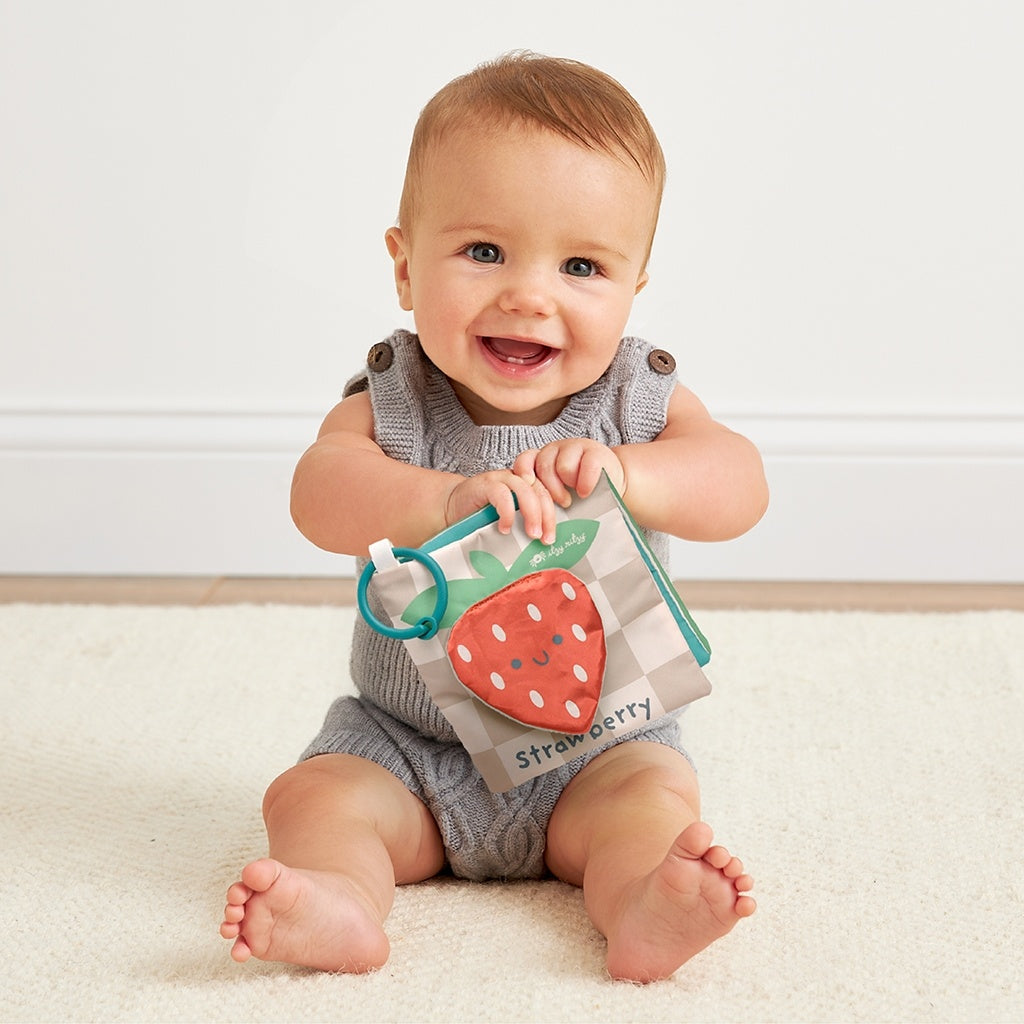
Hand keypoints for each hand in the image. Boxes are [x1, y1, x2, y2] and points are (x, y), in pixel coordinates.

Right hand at [443, 470, 558, 544]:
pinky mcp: (484, 484)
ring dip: (532, 514)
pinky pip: (502, 494)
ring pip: (525, 490)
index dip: (558, 506)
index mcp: (527, 485)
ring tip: (532, 534)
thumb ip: (527, 526)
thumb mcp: (512, 522)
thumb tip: (548, 548)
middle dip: (548, 516)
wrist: (452, 510)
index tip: (560, 527)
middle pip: (541, 491)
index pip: (550, 491)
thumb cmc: (482, 519)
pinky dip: (507, 513)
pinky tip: (505, 528)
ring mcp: (500, 479)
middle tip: (547, 539)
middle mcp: (516, 478)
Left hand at [513, 440, 625, 507]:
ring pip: (564, 467)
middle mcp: (553, 450)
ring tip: (575, 497)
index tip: (527, 496)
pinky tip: (586, 492)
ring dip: (569, 486)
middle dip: (551, 491)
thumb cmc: (576, 494)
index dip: (523, 479)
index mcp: (538, 460)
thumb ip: (540, 500)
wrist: (609, 481)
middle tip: (562, 505)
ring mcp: (573, 447)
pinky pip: (587, 466)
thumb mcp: (554, 495)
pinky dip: (586, 483)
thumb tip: (528, 523)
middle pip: (544, 468)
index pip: (523, 463)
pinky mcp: (594, 450)